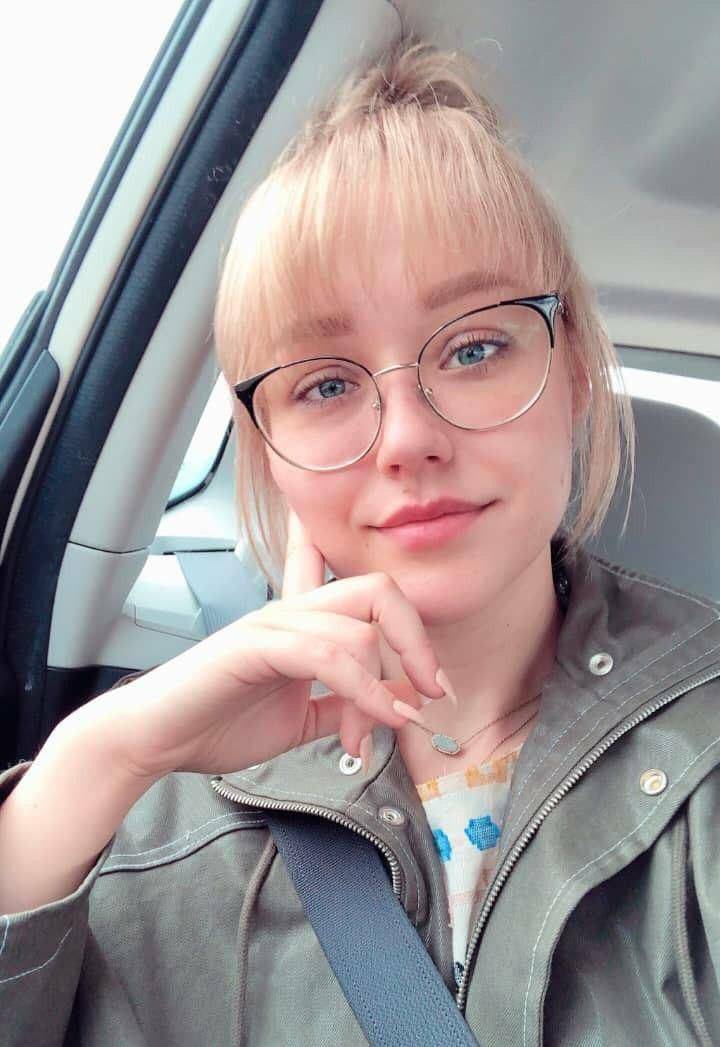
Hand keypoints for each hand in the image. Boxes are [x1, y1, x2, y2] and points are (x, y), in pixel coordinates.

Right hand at [89, 509, 444, 779]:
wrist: (157, 738)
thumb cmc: (218, 723)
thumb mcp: (301, 720)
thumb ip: (344, 707)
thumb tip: (394, 707)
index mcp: (304, 624)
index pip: (359, 591)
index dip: (410, 626)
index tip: (434, 680)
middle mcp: (293, 612)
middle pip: (379, 592)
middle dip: (418, 642)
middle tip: (432, 694)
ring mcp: (275, 622)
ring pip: (360, 628)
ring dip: (388, 687)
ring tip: (388, 729)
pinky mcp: (256, 644)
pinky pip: (328, 657)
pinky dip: (364, 692)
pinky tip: (373, 724)